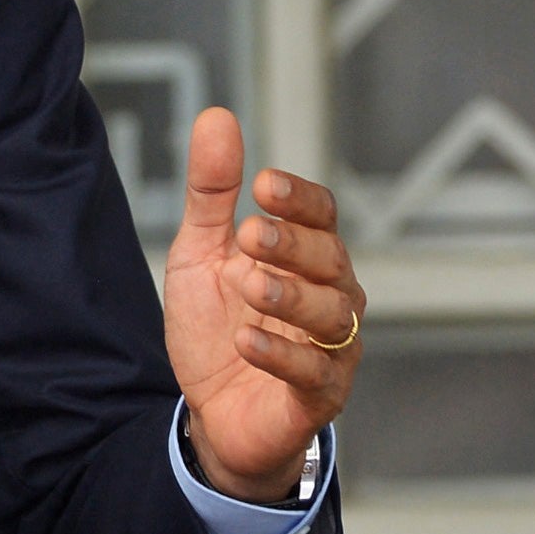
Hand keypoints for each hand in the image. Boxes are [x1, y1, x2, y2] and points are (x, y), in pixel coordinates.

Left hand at [160, 107, 364, 501]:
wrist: (211, 416)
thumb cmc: (216, 330)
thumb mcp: (201, 254)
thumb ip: (212, 193)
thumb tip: (217, 116)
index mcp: (306, 257)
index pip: (324, 215)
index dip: (300, 199)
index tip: (263, 184)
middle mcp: (330, 297)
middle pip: (333, 259)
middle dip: (294, 244)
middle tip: (251, 235)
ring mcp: (332, 348)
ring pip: (333, 315)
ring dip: (292, 296)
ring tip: (250, 286)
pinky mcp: (320, 397)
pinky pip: (315, 373)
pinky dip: (282, 355)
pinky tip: (246, 340)